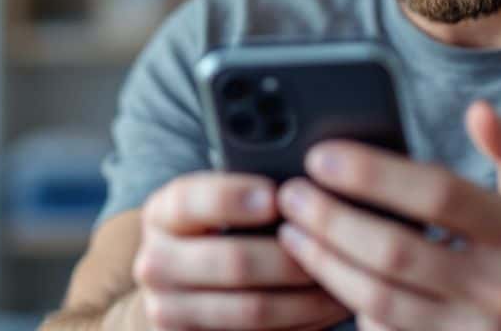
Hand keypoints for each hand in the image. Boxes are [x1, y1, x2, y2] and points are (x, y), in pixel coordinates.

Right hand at [134, 171, 351, 329]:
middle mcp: (154, 262)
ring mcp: (167, 311)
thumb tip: (303, 183)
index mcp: (162, 214)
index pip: (189, 201)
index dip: (232, 197)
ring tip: (346, 279)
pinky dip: (301, 324)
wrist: (187, 288)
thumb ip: (252, 191)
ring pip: (253, 309)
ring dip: (308, 297)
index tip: (276, 195)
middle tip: (335, 245)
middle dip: (292, 256)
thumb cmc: (223, 229)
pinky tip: (327, 308)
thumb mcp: (220, 203)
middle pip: (232, 261)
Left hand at [275, 101, 500, 330]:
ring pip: (379, 300)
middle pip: (395, 251)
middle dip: (331, 220)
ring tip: (293, 233)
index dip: (373, 173)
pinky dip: (351, 308)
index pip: (438, 194)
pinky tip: (327, 278)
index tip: (323, 156)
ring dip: (326, 265)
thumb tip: (478, 111)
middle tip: (291, 194)